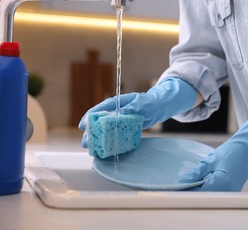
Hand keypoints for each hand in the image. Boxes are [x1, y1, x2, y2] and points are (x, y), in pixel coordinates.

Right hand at [78, 77, 197, 146]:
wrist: (159, 107)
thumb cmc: (149, 102)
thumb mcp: (141, 104)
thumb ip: (130, 109)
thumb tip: (119, 114)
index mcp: (118, 103)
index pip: (100, 109)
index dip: (90, 117)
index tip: (83, 125)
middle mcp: (116, 111)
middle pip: (100, 121)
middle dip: (92, 132)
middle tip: (85, 143)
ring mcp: (119, 120)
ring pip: (106, 129)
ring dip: (99, 139)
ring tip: (92, 149)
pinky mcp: (124, 127)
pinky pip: (115, 134)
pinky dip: (110, 141)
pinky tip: (105, 150)